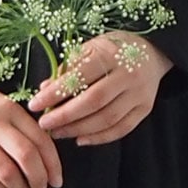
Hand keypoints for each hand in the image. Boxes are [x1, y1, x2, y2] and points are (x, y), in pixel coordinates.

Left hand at [26, 32, 173, 145]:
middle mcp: (128, 74)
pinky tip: (80, 139)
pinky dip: (100, 138)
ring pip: (107, 119)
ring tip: (58, 133)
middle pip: (94, 101)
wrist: (152, 52)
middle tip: (44, 124)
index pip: (80, 77)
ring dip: (79, 129)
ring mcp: (139, 93)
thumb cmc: (113, 49)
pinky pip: (121, 129)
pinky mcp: (145, 108)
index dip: (56, 93)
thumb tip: (44, 89)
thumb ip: (68, 68)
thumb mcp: (90, 48)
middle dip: (65, 116)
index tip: (35, 104)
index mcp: (111, 55)